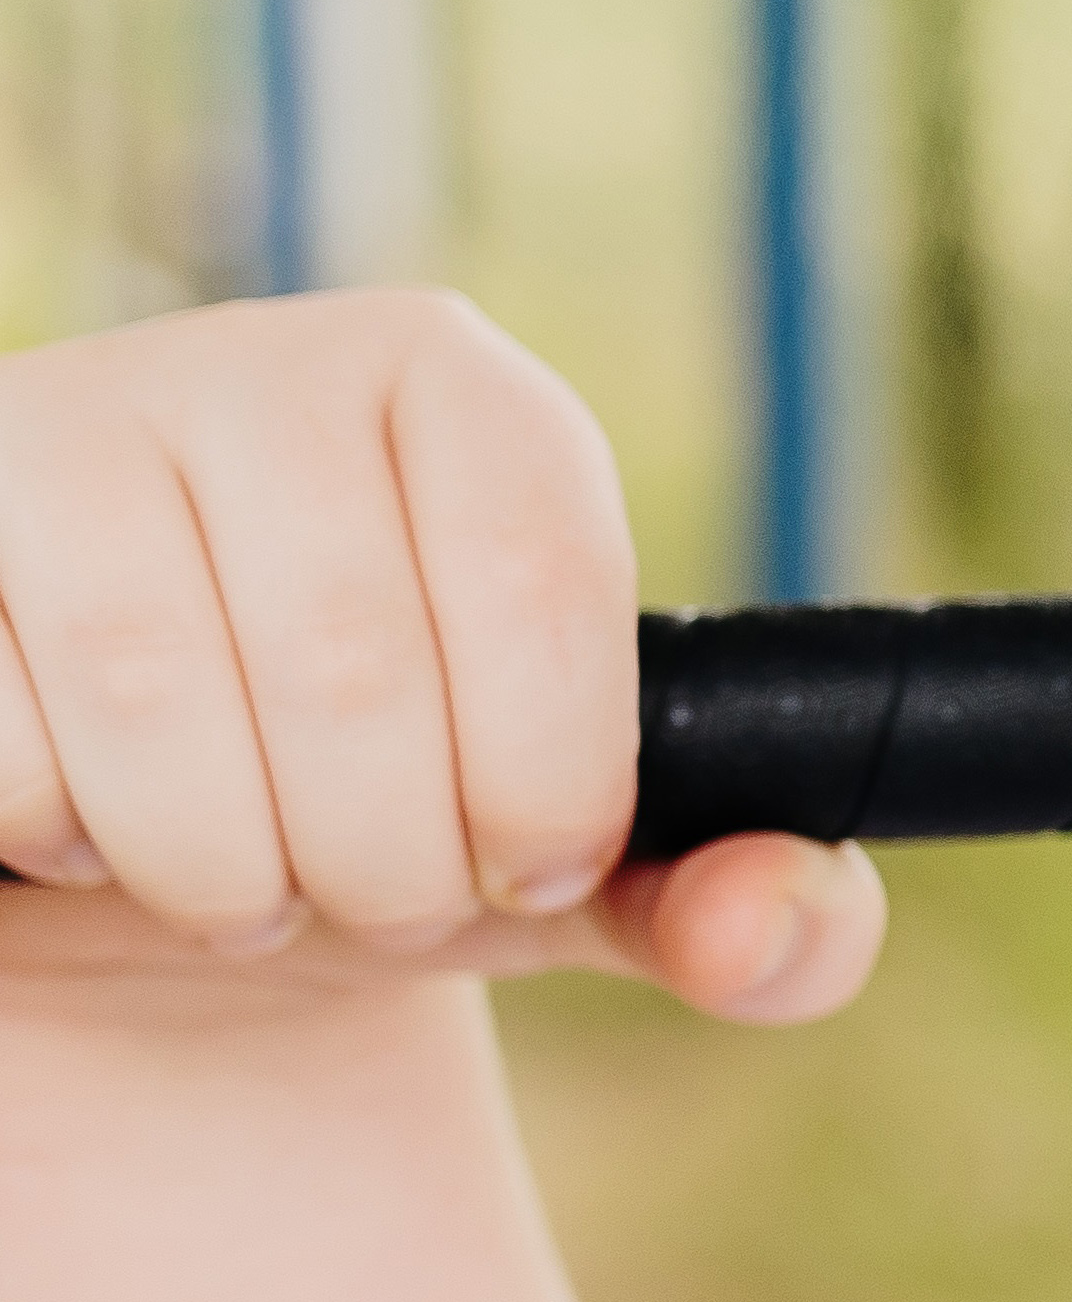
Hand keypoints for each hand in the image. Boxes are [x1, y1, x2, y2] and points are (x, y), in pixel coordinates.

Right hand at [0, 292, 877, 1024]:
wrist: (151, 831)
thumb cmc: (391, 811)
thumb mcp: (582, 868)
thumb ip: (757, 909)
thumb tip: (770, 936)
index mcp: (462, 395)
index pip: (536, 580)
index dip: (545, 779)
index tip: (531, 865)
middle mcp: (262, 365)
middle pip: (347, 661)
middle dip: (383, 861)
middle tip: (377, 897)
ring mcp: (67, 423)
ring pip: (147, 692)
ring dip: (218, 868)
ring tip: (251, 885)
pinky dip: (59, 830)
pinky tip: (95, 824)